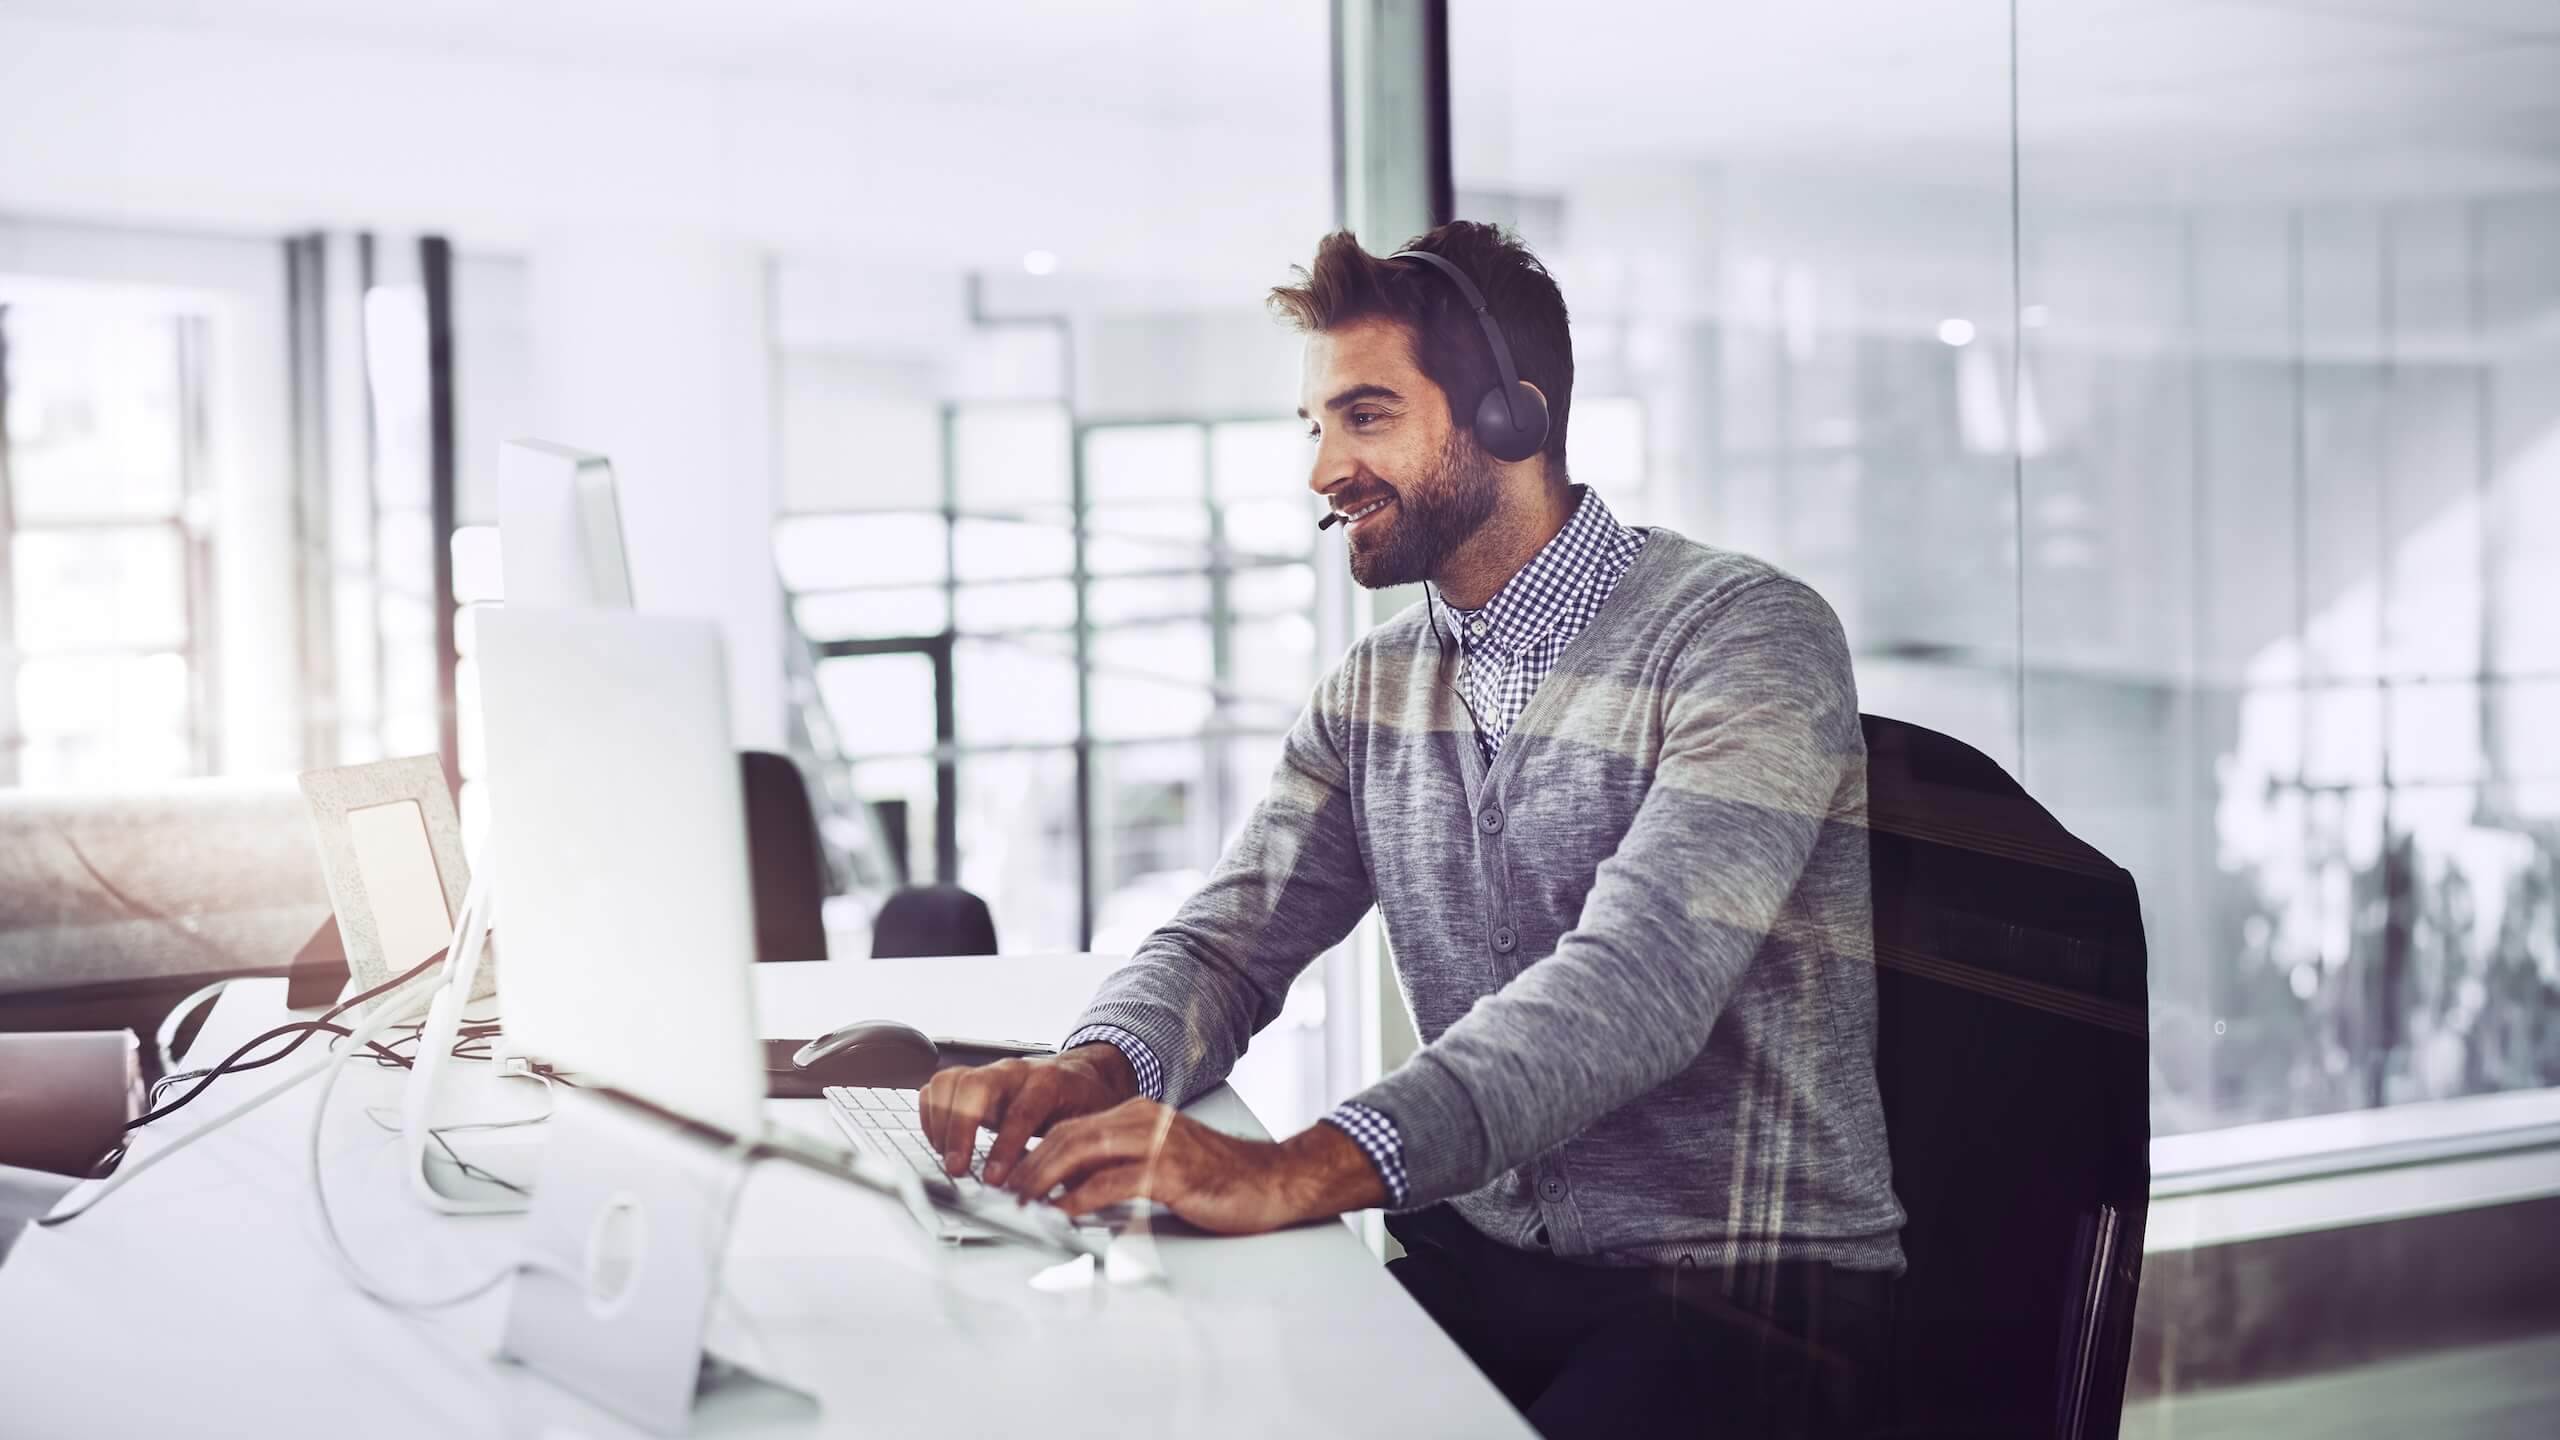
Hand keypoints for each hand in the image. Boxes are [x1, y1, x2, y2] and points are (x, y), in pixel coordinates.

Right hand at [916, 1044, 1138, 1184]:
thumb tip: (1069, 1201)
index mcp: (1049, 1082)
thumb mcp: (1091, 1128)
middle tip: (957, 1169)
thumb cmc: (1084, 1103)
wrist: (1081, 1075)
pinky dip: (932, 1115)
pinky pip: (939, 1087)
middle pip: (975, 1086)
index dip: (1005, 1147)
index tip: (994, 1180)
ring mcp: (989, 1072)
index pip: (1021, 1111)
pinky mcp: (972, 1078)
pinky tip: (943, 1142)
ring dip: (942, 1123)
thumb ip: (1077, 1158)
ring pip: (951, 1081)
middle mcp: (1015, 1072)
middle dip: (960, 1130)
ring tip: (950, 1157)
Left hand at [999, 1099, 1385, 1235]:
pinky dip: (1080, 1197)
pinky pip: (1112, 1181)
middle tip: (1008, 1189)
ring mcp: (1157, 1143)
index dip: (1036, 1149)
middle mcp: (1144, 1120)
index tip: (1013, 1173)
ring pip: (1083, 1150)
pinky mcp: (1170, 1172)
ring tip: (1025, 1199)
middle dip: (1030, 1162)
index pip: (1073, 1124)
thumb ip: (1118, 1167)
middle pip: (1069, 1133)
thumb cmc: (1219, 1178)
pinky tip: (1064, 1211)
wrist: (1272, 1181)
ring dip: (1045, 1177)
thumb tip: (1070, 1189)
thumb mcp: (1160, 1162)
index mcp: (1139, 1114)